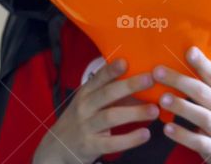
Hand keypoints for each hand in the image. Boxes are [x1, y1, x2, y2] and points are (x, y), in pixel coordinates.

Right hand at [33, 59, 158, 163]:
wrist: (56, 149)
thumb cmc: (82, 120)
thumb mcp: (91, 103)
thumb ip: (114, 93)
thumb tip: (147, 82)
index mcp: (86, 93)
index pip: (98, 78)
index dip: (111, 70)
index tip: (125, 61)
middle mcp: (84, 107)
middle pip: (107, 94)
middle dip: (129, 85)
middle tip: (150, 79)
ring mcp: (86, 127)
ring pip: (110, 117)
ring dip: (134, 112)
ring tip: (154, 110)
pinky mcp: (90, 146)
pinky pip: (111, 143)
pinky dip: (129, 139)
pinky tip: (145, 134)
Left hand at [153, 47, 210, 163]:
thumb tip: (207, 42)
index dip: (203, 63)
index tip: (188, 50)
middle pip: (204, 92)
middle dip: (181, 81)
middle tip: (158, 71)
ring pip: (202, 116)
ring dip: (182, 107)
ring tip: (162, 98)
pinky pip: (199, 141)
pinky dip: (183, 135)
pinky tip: (167, 129)